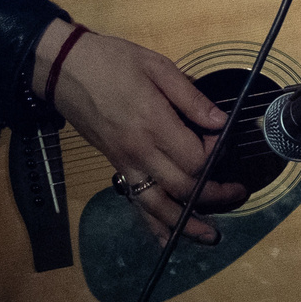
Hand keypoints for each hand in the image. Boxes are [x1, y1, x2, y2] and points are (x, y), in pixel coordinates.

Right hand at [31, 18, 242, 243]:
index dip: (216, 156)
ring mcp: (126, 164)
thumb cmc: (111, 61)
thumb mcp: (156, 66)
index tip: (222, 139)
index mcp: (153, 123)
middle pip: (184, 188)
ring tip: (211, 236)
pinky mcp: (116, 167)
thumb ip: (190, 97)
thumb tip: (221, 122)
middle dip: (215, 195)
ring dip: (186, 225)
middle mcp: (140, 151)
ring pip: (159, 207)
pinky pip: (135, 203)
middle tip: (238, 193)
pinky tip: (165, 240)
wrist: (62, 70)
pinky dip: (151, 226)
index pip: (196, 158)